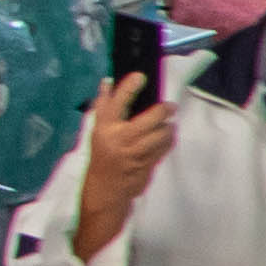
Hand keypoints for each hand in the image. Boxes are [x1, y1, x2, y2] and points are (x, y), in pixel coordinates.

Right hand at [77, 64, 181, 229]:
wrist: (106, 188)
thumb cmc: (101, 155)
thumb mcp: (97, 131)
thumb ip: (104, 107)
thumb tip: (108, 82)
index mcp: (104, 128)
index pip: (117, 103)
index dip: (129, 87)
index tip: (141, 76)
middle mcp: (120, 139)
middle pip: (150, 118)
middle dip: (163, 110)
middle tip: (169, 107)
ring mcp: (136, 152)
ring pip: (162, 133)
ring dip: (168, 128)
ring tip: (167, 125)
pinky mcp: (148, 163)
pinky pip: (165, 146)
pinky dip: (168, 140)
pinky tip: (165, 138)